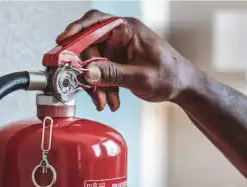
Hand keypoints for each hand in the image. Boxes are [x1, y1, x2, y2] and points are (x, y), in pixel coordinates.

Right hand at [56, 9, 197, 109]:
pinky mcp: (119, 61)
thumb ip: (112, 74)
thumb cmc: (170, 76)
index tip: (62, 43)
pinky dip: (104, 87)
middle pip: (90, 45)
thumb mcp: (139, 77)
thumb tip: (88, 71)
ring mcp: (119, 48)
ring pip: (95, 62)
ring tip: (105, 103)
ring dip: (97, 84)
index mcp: (128, 29)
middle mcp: (121, 35)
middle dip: (87, 69)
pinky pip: (102, 71)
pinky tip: (111, 102)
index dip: (76, 31)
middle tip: (86, 86)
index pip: (95, 22)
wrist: (184, 86)